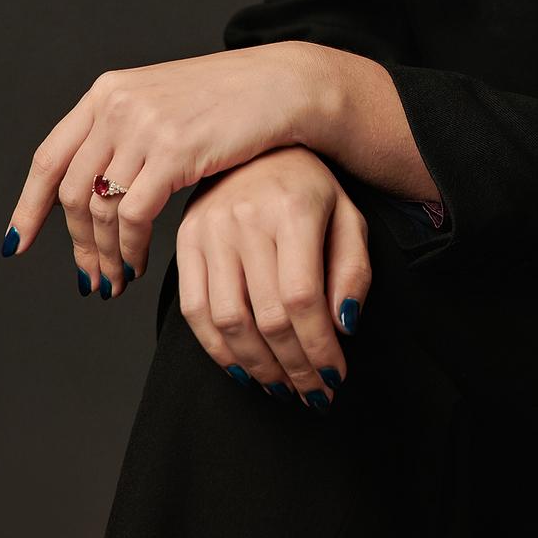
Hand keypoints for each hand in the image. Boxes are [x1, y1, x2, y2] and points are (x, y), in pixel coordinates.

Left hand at [2, 42, 326, 297]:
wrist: (283, 85)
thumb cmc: (232, 101)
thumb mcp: (163, 104)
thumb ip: (125, 132)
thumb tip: (94, 187)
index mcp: (106, 92)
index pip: (49, 158)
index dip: (29, 206)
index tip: (18, 243)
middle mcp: (116, 105)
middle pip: (71, 191)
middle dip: (76, 245)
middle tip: (91, 278)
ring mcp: (143, 126)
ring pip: (98, 209)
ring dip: (104, 255)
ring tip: (117, 280)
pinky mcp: (173, 151)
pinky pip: (133, 216)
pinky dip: (130, 249)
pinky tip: (140, 264)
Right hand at [176, 145, 368, 408]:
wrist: (259, 145)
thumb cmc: (310, 188)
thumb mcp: (347, 218)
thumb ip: (354, 270)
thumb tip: (343, 325)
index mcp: (293, 210)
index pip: (302, 299)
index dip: (318, 347)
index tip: (335, 375)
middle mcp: (246, 219)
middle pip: (267, 317)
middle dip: (294, 367)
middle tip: (312, 392)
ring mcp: (209, 230)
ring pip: (228, 321)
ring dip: (257, 367)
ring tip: (282, 386)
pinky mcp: (184, 241)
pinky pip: (194, 310)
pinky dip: (218, 349)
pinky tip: (243, 367)